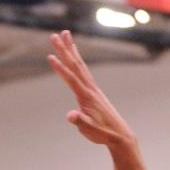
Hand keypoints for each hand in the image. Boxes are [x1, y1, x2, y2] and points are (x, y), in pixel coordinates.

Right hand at [48, 30, 135, 147]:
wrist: (120, 135)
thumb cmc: (103, 133)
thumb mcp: (89, 130)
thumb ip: (80, 121)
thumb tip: (70, 115)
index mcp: (87, 97)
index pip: (71, 79)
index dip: (60, 68)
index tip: (50, 56)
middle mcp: (90, 89)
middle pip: (75, 65)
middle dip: (64, 50)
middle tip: (55, 35)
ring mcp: (93, 89)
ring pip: (80, 65)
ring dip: (71, 49)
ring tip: (65, 35)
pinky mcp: (94, 91)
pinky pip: (84, 71)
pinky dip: (77, 60)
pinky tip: (75, 55)